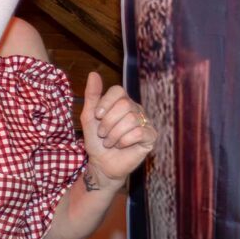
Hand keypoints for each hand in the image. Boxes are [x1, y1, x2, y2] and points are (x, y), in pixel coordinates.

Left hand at [81, 72, 156, 186]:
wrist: (101, 164)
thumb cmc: (96, 141)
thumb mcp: (89, 117)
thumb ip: (92, 96)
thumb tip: (93, 74)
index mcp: (122, 102)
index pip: (118, 90)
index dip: (106, 103)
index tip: (97, 116)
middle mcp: (136, 109)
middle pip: (124, 105)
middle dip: (108, 123)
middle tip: (103, 134)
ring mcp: (145, 122)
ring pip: (131, 120)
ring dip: (114, 134)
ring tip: (110, 142)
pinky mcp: (150, 137)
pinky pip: (139, 132)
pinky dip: (124, 141)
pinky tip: (121, 146)